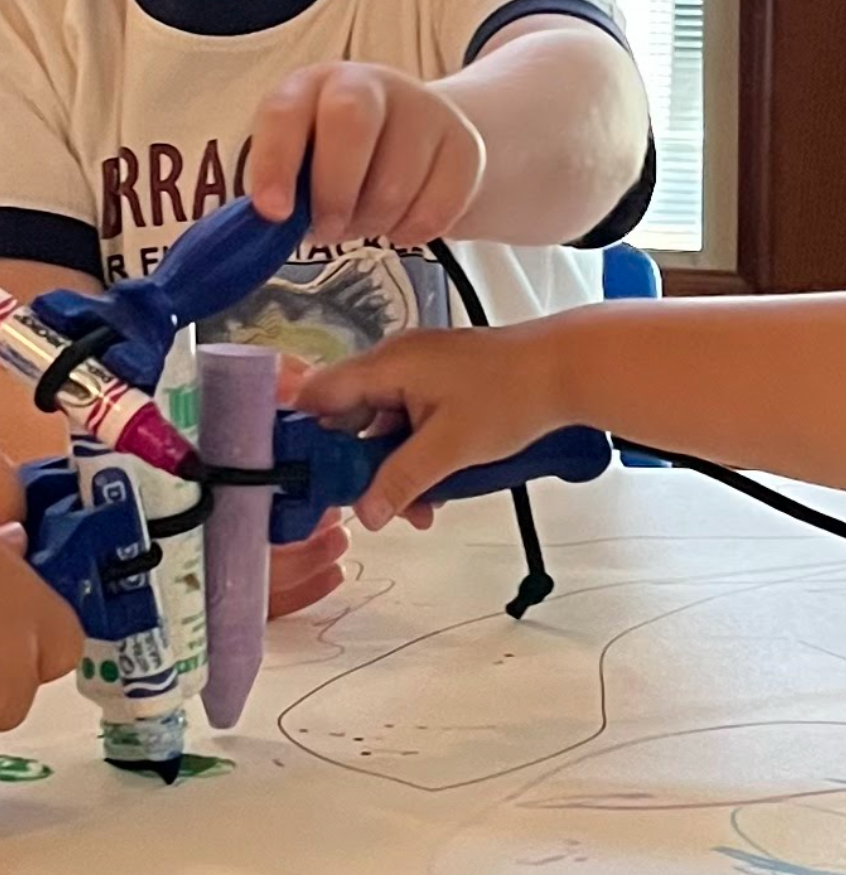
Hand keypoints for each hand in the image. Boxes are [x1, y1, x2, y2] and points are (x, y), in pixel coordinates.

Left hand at [249, 62, 484, 246]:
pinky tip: (400, 219)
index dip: (275, 163)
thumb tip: (267, 227)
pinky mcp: (464, 145)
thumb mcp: (302, 162)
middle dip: (333, 192)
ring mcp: (423, 109)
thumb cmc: (339, 159)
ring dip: (373, 223)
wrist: (418, 140)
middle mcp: (368, 84)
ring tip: (363, 220)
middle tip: (329, 229)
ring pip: (395, 183)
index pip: (285, 113)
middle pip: (350, 124)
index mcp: (312, 86)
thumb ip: (282, 190)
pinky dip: (411, 233)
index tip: (274, 212)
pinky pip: (436, 210)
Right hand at [295, 327, 558, 528]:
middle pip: (351, 416)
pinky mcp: (439, 383)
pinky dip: (417, 454)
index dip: (308, 436)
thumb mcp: (450, 448)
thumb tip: (365, 512)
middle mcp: (395, 362)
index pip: (320, 395)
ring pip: (384, 425)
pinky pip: (410, 421)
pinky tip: (438, 487)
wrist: (565, 371)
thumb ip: (402, 480)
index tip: (312, 478)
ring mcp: (418, 371)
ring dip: (395, 467)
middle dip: (362, 465)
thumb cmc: (511, 394)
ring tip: (422, 507)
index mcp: (387, 364)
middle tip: (376, 505)